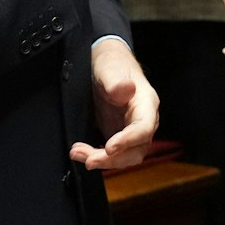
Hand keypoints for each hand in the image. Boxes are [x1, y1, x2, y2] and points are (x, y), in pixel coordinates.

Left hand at [72, 38, 158, 168]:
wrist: (108, 64)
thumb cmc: (113, 64)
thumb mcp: (110, 69)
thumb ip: (117, 82)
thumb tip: (127, 89)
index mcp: (147, 104)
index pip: (143, 128)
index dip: (128, 141)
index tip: (109, 148)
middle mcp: (144, 121)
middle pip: (135, 150)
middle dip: (112, 159)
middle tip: (88, 160)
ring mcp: (133, 131)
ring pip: (124, 157)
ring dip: (102, 161)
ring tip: (78, 153)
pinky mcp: (121, 136)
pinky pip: (114, 154)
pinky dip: (98, 156)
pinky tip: (82, 153)